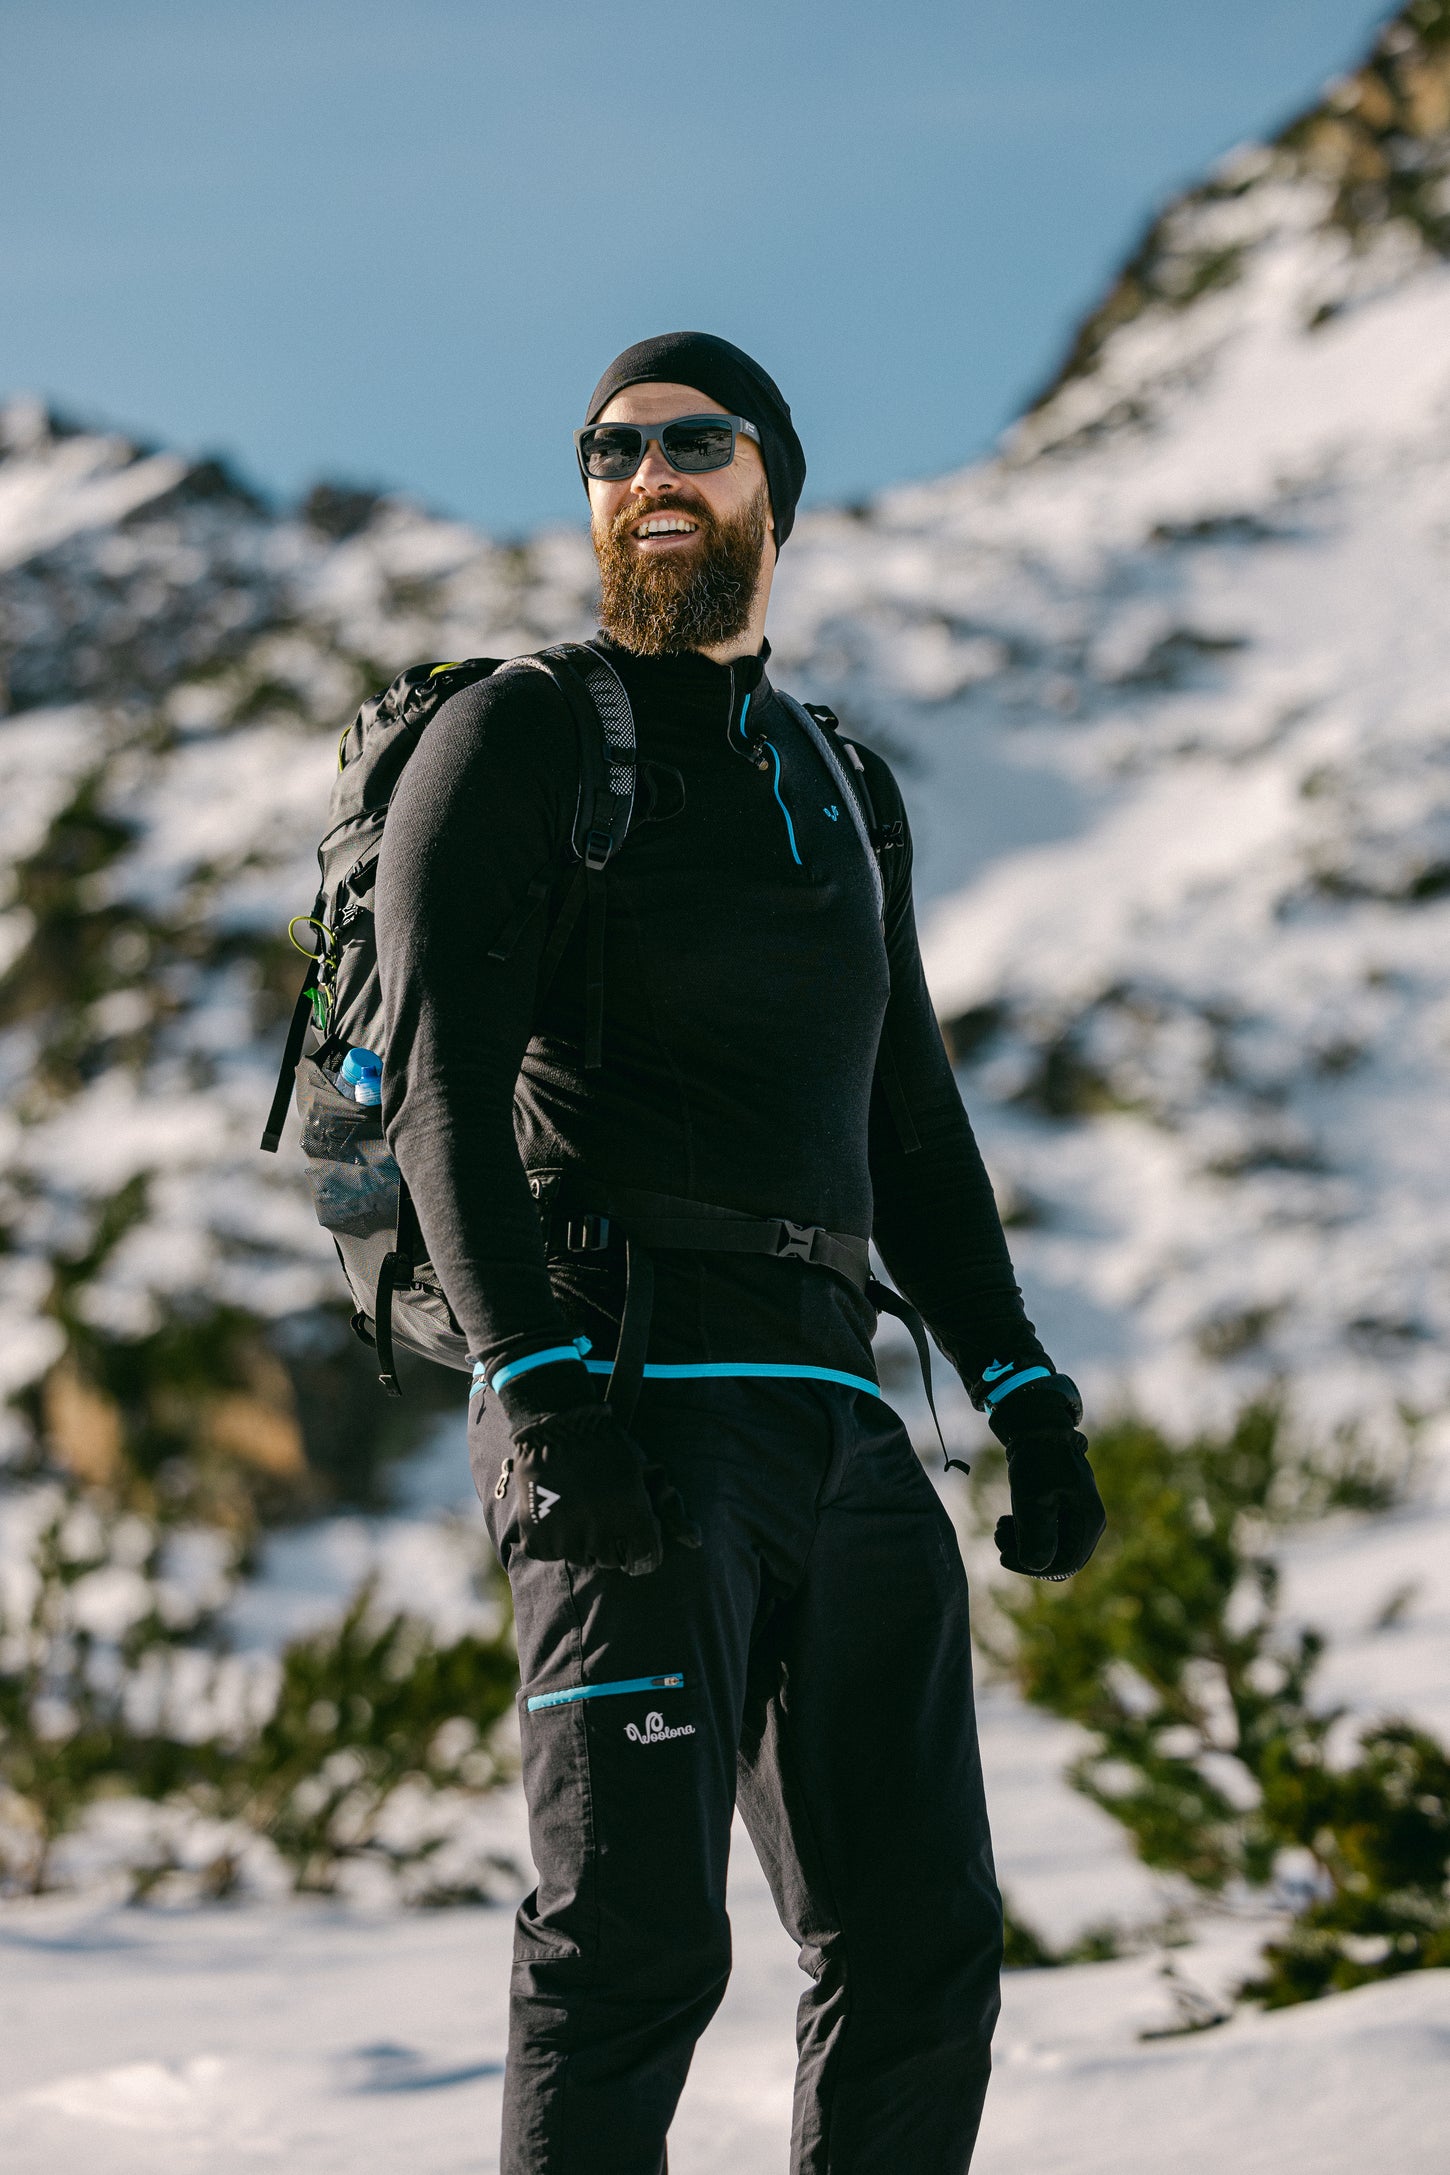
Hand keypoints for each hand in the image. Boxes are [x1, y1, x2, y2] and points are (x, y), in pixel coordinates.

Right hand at [502, 1403, 699, 1575]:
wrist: (557, 1428)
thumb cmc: (610, 1448)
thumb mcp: (646, 1471)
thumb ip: (671, 1509)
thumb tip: (695, 1542)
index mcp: (630, 1515)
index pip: (644, 1560)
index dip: (643, 1548)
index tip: (635, 1534)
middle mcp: (599, 1532)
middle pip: (612, 1560)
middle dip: (613, 1541)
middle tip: (604, 1512)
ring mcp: (566, 1537)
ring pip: (582, 1557)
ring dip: (584, 1540)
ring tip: (579, 1508)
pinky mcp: (537, 1538)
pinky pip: (552, 1552)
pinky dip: (553, 1537)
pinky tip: (556, 1511)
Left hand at [995, 1427, 1104, 1580]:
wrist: (1037, 1426)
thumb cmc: (1037, 1459)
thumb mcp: (1032, 1498)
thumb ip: (1037, 1535)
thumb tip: (1037, 1567)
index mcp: (1088, 1520)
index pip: (1065, 1565)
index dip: (1033, 1568)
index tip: (1004, 1556)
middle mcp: (1088, 1520)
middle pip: (1058, 1558)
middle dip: (1027, 1554)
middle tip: (999, 1537)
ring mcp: (1077, 1513)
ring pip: (1051, 1546)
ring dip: (1024, 1542)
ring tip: (1000, 1527)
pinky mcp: (1063, 1506)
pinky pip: (1047, 1532)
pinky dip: (1027, 1531)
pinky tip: (1007, 1520)